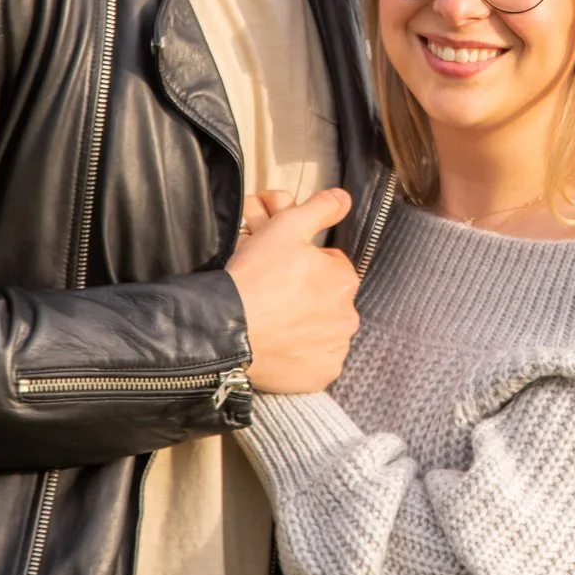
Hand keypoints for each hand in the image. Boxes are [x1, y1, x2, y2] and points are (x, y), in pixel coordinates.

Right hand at [225, 187, 359, 392]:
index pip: (331, 267)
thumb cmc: (256, 276)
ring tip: (274, 322)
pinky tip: (279, 347)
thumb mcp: (286, 227)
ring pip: (323, 331)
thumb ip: (320, 209)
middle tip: (275, 297)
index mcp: (344, 279)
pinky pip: (314, 362)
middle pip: (329, 301)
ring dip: (305, 326)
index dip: (305, 265)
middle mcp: (348, 316)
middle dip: (308, 297)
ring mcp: (335, 349)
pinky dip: (300, 356)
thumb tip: (345, 198)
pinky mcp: (319, 375)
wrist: (226, 329)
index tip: (281, 271)